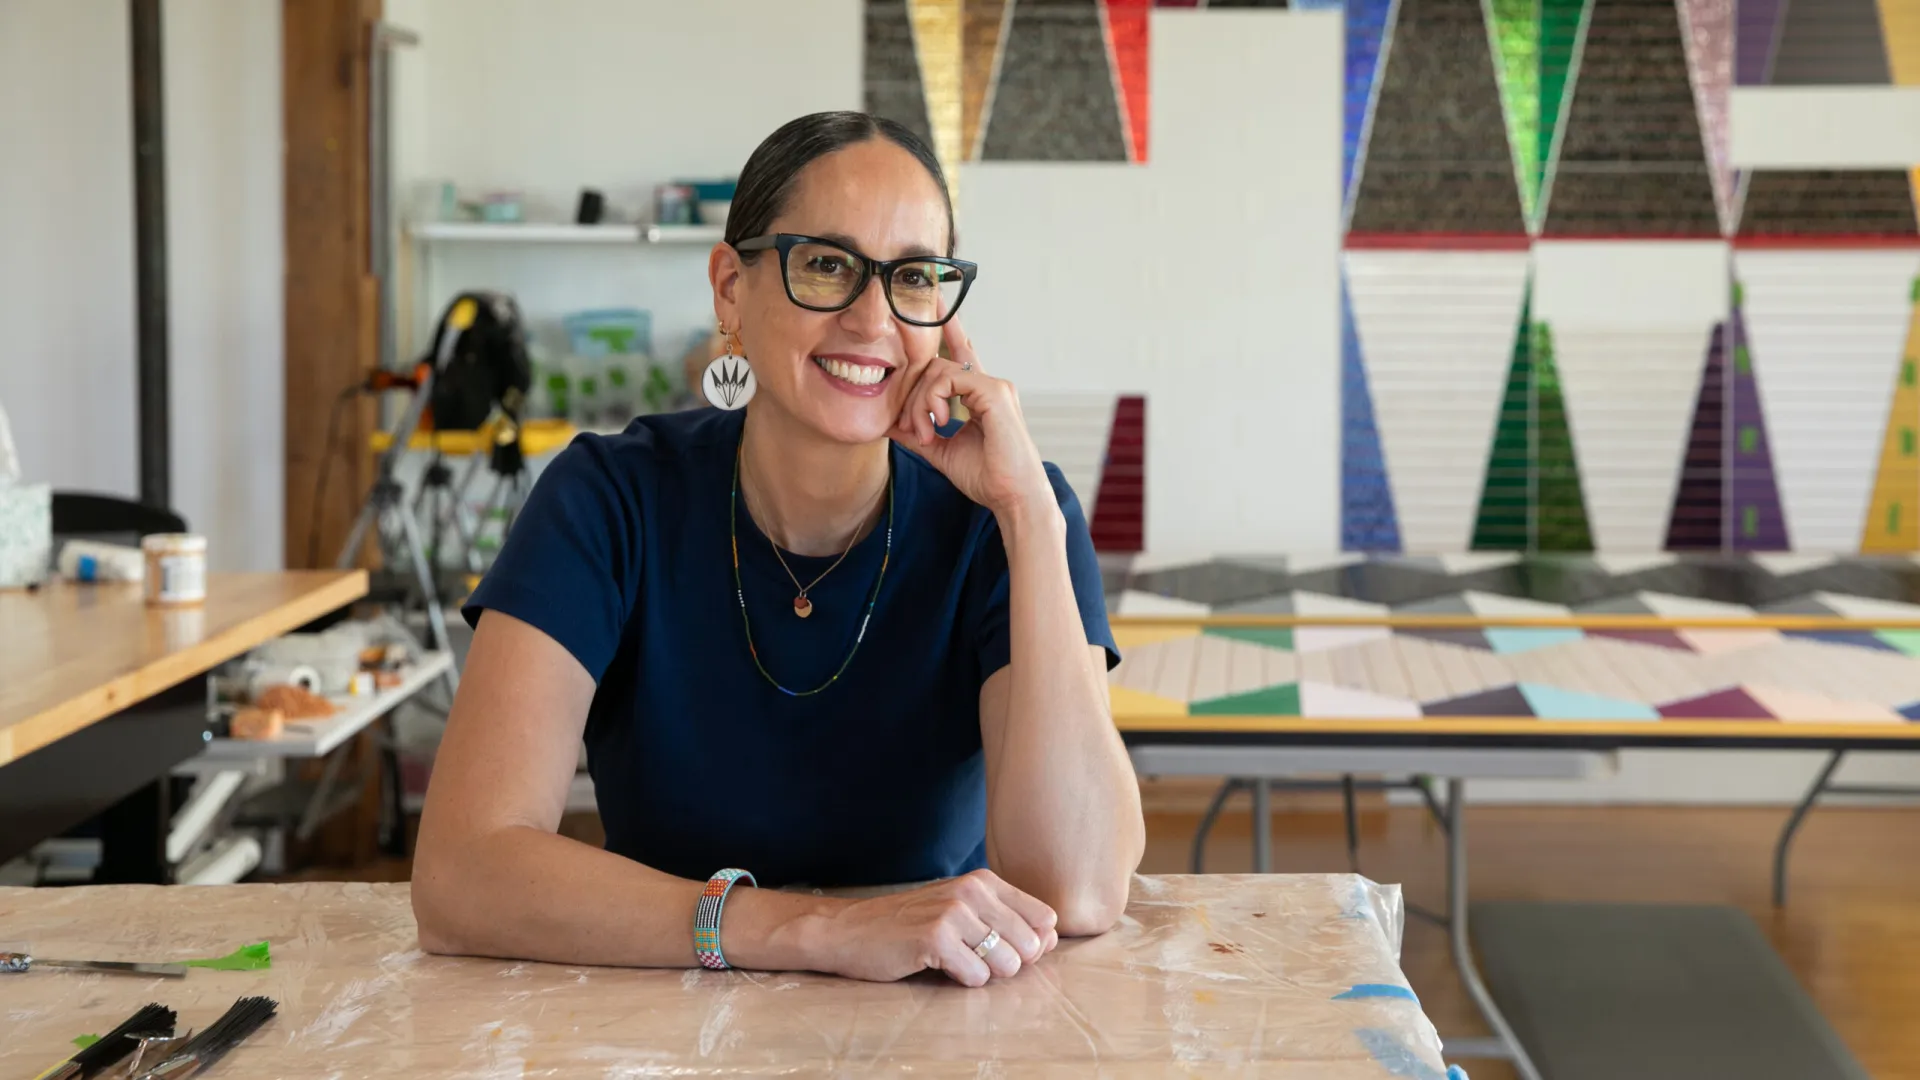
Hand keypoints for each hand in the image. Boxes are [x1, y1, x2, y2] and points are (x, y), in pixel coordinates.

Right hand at [812, 869, 1059, 986]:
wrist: (850, 930)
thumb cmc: (909, 925)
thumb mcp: (961, 911)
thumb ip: (1006, 921)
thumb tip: (1050, 941)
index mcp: (984, 881)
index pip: (1045, 918)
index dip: (1032, 945)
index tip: (999, 948)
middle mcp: (973, 890)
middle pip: (1031, 946)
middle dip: (1008, 963)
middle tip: (970, 956)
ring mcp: (954, 912)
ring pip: (1008, 964)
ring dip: (984, 973)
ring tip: (953, 959)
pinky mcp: (935, 937)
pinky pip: (977, 976)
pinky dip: (961, 980)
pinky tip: (937, 964)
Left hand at [891, 319, 1051, 518]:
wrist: (1013, 497)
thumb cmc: (987, 478)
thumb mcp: (942, 451)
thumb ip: (918, 433)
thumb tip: (890, 423)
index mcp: (981, 396)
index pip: (961, 354)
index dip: (948, 328)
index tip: (936, 301)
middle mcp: (990, 385)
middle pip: (937, 365)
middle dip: (915, 396)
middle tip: (915, 430)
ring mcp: (995, 386)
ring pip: (939, 371)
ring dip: (921, 404)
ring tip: (926, 432)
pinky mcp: (995, 392)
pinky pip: (951, 379)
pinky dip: (934, 401)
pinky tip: (939, 423)